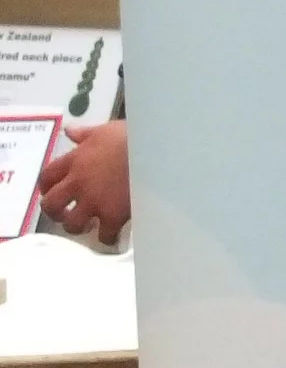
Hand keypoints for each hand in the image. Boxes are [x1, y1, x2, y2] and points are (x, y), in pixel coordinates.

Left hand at [38, 119, 130, 242]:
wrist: (157, 152)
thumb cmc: (134, 136)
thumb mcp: (107, 130)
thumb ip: (86, 134)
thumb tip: (70, 132)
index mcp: (75, 160)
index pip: (47, 176)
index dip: (47, 187)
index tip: (52, 190)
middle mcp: (79, 183)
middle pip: (51, 204)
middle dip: (55, 212)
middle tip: (65, 213)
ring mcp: (94, 201)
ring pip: (72, 223)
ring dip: (77, 226)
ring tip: (88, 226)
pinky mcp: (113, 215)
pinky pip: (105, 235)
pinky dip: (108, 238)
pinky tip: (114, 236)